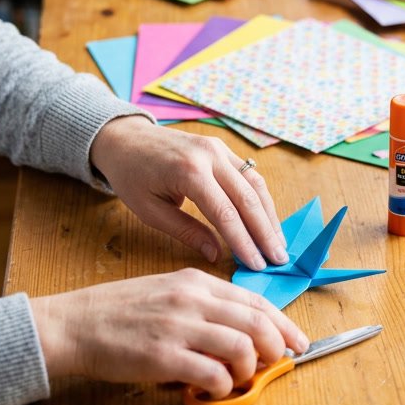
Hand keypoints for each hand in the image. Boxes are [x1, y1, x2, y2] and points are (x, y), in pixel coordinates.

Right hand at [31, 268, 309, 397]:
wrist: (74, 324)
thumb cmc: (118, 312)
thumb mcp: (167, 292)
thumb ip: (204, 306)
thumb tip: (242, 332)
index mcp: (196, 282)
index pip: (255, 301)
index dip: (284, 325)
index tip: (297, 342)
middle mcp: (192, 300)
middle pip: (258, 323)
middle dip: (276, 348)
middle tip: (276, 365)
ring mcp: (178, 327)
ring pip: (242, 348)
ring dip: (248, 371)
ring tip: (236, 379)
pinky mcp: (164, 357)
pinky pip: (213, 375)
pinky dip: (222, 387)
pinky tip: (212, 388)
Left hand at [89, 117, 287, 270]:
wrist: (126, 139)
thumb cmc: (132, 177)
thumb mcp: (150, 211)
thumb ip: (186, 232)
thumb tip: (217, 255)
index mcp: (189, 171)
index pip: (225, 213)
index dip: (244, 242)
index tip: (257, 265)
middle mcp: (210, 155)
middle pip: (248, 198)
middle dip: (265, 232)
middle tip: (278, 259)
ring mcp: (219, 148)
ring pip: (255, 184)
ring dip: (269, 216)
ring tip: (278, 243)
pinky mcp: (222, 148)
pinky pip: (249, 175)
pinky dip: (261, 199)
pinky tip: (267, 220)